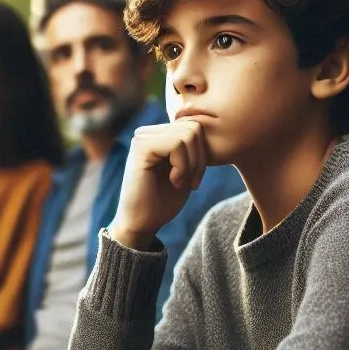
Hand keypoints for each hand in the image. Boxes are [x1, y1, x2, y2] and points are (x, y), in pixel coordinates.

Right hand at [111, 120, 206, 248]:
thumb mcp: (185, 172)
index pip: (194, 126)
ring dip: (192, 164)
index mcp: (157, 136)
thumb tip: (207, 126)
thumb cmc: (163, 202)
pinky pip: (177, 144)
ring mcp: (143, 137)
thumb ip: (192, 150)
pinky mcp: (141, 147)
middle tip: (191, 182)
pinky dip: (183, 166)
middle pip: (194, 127)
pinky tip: (174, 181)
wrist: (142, 224)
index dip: (202, 154)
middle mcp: (148, 132)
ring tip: (181, 182)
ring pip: (188, 134)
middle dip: (200, 158)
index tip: (195, 179)